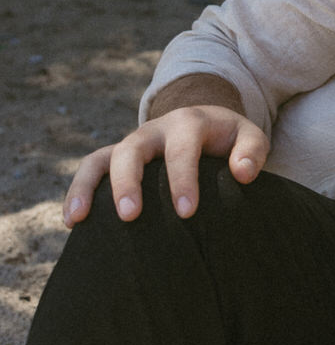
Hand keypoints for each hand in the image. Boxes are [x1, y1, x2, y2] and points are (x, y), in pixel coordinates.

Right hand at [62, 105, 269, 226]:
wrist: (205, 123)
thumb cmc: (228, 139)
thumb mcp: (248, 137)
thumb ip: (252, 151)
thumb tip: (243, 173)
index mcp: (189, 123)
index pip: (182, 149)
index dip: (182, 178)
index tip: (186, 211)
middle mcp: (155, 130)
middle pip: (133, 148)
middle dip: (129, 181)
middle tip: (130, 216)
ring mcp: (132, 143)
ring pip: (102, 158)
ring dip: (89, 186)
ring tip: (79, 218)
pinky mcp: (116, 156)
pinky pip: (91, 168)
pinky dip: (78, 190)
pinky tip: (72, 221)